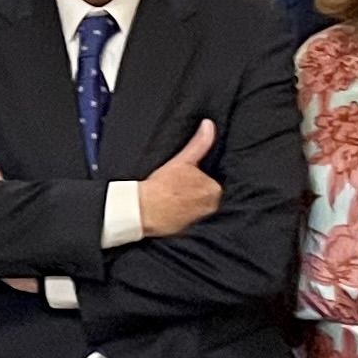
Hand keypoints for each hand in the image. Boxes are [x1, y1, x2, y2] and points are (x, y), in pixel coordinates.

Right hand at [138, 118, 221, 237]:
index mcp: (214, 189)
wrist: (142, 210)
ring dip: (190, 206)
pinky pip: (191, 221)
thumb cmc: (161, 186)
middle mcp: (212, 207)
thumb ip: (199, 143)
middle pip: (206, 196)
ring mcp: (201, 221)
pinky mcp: (190, 232)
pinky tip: (174, 213)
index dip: (196, 180)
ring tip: (174, 201)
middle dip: (195, 193)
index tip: (184, 181)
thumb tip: (209, 125)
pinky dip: (185, 218)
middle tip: (177, 190)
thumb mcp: (182, 160)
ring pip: (198, 208)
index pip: (210, 182)